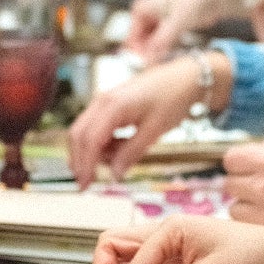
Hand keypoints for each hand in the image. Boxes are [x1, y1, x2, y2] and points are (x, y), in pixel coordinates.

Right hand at [67, 53, 232, 185]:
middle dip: (81, 161)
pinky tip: (122, 146)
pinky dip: (103, 143)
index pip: (89, 140)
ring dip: (95, 152)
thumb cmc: (172, 99)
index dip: (84, 165)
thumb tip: (114, 175)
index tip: (86, 186)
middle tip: (89, 183)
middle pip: (78, 135)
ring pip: (85, 132)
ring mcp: (104, 101)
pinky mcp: (109, 105)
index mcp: (112, 106)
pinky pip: (96, 128)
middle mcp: (102, 101)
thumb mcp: (154, 130)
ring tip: (121, 157)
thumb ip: (131, 153)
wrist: (184, 77)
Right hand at [126, 0, 246, 63]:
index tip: (151, 66)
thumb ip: (161, 42)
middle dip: (150, 55)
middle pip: (141, 44)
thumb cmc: (195, 0)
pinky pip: (163, 44)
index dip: (140, 55)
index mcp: (141, 10)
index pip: (132, 39)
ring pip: (152, 45)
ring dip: (159, 54)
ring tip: (169, 61)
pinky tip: (174, 56)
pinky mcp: (170, 28)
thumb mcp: (176, 23)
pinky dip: (167, 51)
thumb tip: (148, 61)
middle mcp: (146, 15)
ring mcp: (158, 22)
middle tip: (161, 67)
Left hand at [223, 138, 263, 229]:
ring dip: (247, 209)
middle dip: (243, 186)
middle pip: (229, 183)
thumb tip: (251, 151)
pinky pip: (247, 229)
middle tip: (263, 191)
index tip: (248, 170)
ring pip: (234, 209)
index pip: (231, 159)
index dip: (240, 164)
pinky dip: (256, 227)